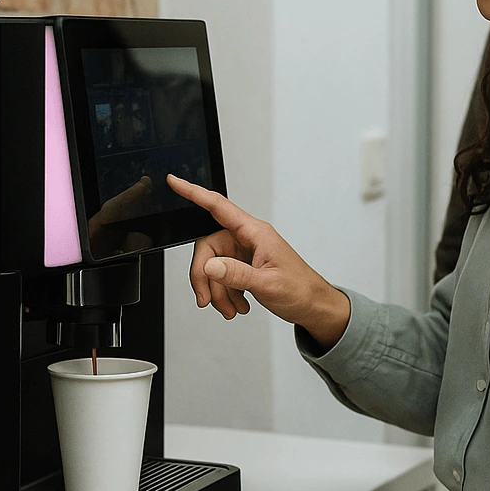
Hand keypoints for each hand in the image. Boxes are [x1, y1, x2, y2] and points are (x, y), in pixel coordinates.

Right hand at [166, 174, 350, 348]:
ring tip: (231, 308)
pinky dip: (224, 294)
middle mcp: (247, 239)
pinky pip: (221, 276)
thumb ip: (236, 274)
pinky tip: (238, 305)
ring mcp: (244, 253)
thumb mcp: (268, 284)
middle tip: (206, 299)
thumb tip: (210, 266)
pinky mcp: (244, 266)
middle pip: (208, 247)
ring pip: (213, 266)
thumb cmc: (300, 290)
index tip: (175, 182)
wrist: (313, 307)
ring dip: (217, 291)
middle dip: (204, 276)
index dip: (193, 192)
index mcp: (255, 232)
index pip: (217, 206)